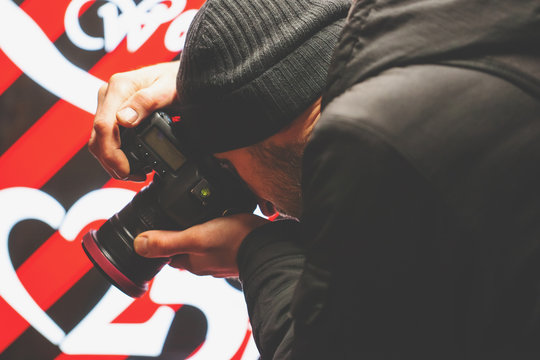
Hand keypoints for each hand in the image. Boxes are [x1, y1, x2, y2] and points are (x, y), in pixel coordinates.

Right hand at [89, 61, 179, 179]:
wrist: (179, 75)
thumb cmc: (177, 79)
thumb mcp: (169, 89)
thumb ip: (147, 101)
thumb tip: (124, 119)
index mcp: (119, 87)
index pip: (104, 127)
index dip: (112, 154)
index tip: (126, 170)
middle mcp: (109, 95)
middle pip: (97, 138)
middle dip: (112, 163)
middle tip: (134, 176)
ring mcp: (109, 104)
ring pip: (99, 141)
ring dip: (112, 161)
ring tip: (135, 174)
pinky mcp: (113, 113)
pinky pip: (106, 138)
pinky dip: (115, 154)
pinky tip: (131, 163)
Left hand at [133, 214, 268, 277]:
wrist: (269, 245)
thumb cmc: (235, 242)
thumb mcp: (196, 237)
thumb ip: (168, 241)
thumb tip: (139, 245)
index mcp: (192, 262)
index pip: (167, 254)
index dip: (159, 241)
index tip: (155, 226)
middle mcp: (206, 263)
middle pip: (184, 247)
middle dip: (180, 233)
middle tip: (178, 214)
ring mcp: (222, 257)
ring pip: (202, 243)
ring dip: (200, 230)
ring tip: (200, 213)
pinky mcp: (236, 248)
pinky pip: (220, 239)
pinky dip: (217, 229)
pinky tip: (222, 218)